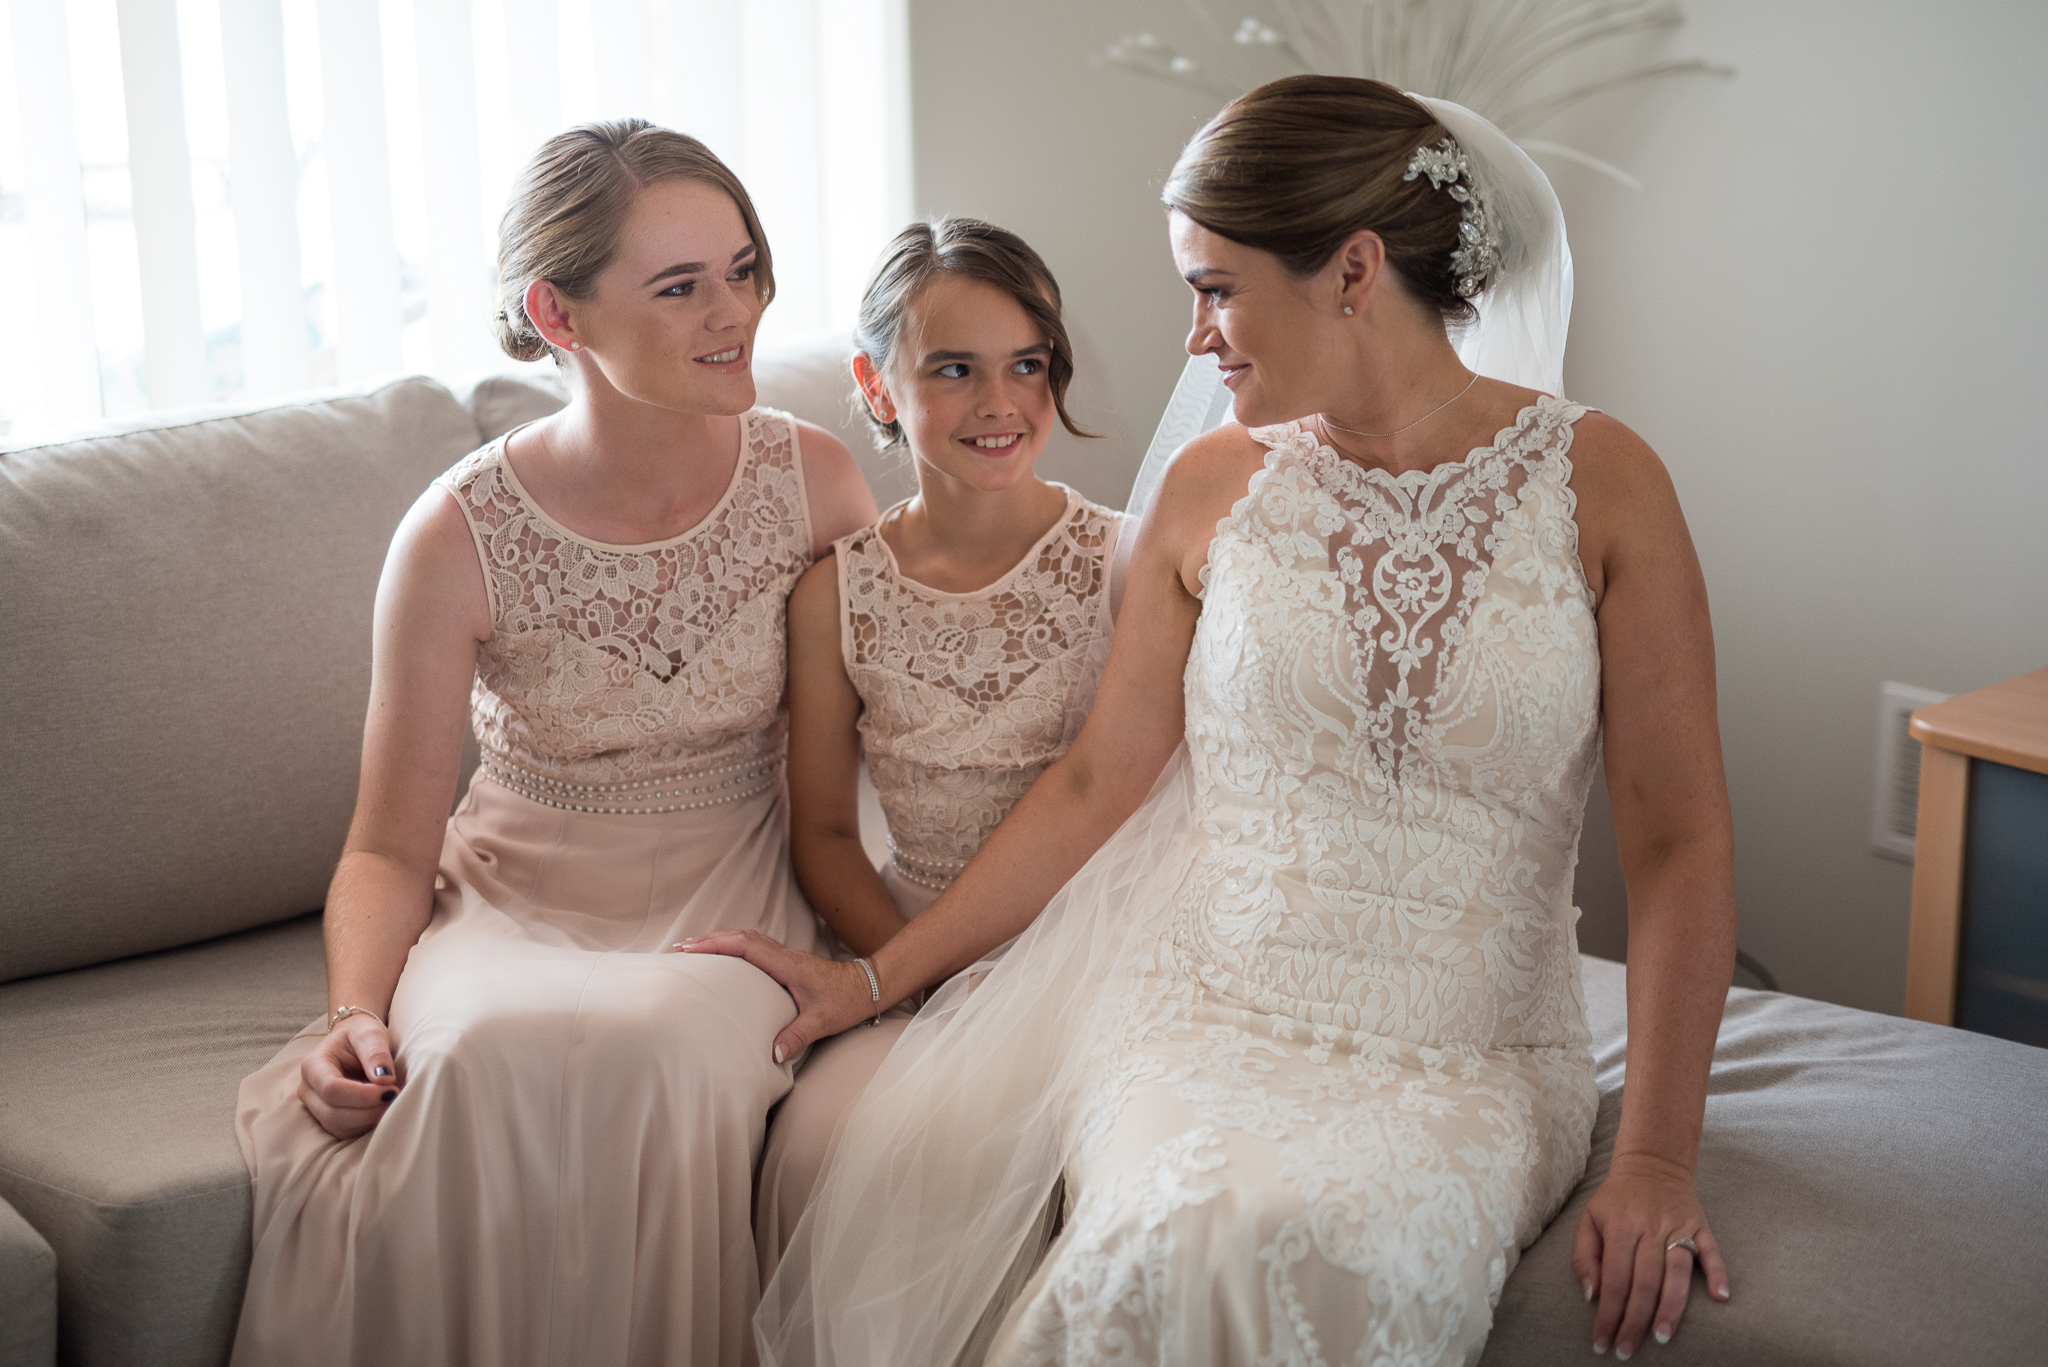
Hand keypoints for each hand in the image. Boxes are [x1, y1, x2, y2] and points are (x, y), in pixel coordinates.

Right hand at [298, 1014, 399, 1139]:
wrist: (354, 1043)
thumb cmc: (360, 1035)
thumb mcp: (370, 1033)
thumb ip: (376, 1052)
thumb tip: (384, 1079)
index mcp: (313, 1065)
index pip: (332, 1089)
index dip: (363, 1095)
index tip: (391, 1089)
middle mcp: (309, 1090)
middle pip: (333, 1114)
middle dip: (368, 1110)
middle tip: (395, 1097)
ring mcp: (316, 1107)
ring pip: (339, 1127)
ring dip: (369, 1120)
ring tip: (391, 1102)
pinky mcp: (329, 1118)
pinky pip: (346, 1132)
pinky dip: (367, 1125)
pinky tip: (382, 1109)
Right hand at [677, 931, 875, 1063]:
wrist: (868, 986)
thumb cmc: (847, 1001)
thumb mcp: (822, 1021)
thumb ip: (797, 1036)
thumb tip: (773, 1054)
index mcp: (788, 965)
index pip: (746, 947)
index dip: (716, 945)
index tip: (690, 949)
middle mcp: (784, 955)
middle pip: (740, 937)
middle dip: (709, 940)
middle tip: (680, 948)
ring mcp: (786, 956)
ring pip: (747, 939)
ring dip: (720, 941)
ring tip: (693, 949)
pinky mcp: (787, 962)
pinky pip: (755, 947)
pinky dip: (734, 947)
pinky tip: (723, 957)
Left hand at [1572, 1152, 1729, 1357]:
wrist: (1652, 1162)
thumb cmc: (1617, 1198)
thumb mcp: (1589, 1219)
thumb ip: (1583, 1256)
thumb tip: (1591, 1295)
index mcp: (1619, 1228)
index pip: (1613, 1280)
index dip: (1607, 1314)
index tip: (1603, 1342)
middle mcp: (1649, 1228)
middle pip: (1643, 1282)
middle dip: (1635, 1321)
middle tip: (1627, 1349)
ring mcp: (1677, 1227)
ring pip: (1676, 1272)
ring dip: (1670, 1307)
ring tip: (1662, 1336)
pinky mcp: (1700, 1225)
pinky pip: (1711, 1251)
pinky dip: (1717, 1273)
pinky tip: (1720, 1297)